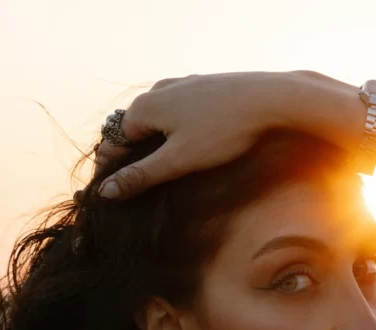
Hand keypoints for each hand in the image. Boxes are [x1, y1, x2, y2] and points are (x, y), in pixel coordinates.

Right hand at [90, 71, 298, 200]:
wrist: (269, 99)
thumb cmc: (223, 130)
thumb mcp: (178, 160)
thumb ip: (141, 176)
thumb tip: (107, 191)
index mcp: (144, 107)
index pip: (112, 142)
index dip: (109, 170)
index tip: (111, 196)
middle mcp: (157, 90)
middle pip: (131, 129)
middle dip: (128, 157)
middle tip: (133, 190)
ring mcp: (181, 86)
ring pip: (155, 120)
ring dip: (150, 145)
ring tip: (157, 173)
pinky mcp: (202, 88)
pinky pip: (176, 113)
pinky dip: (171, 133)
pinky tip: (185, 149)